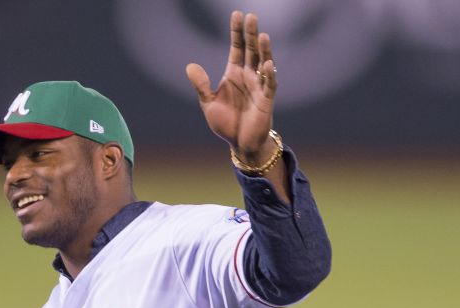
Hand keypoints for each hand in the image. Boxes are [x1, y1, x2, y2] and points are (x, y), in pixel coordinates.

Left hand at [185, 11, 277, 163]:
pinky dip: (269, 74)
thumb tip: (190, 66)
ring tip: (262, 35)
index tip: (237, 14)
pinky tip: (269, 64)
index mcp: (234, 73)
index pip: (237, 47)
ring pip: (263, 63)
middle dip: (251, 34)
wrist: (239, 143)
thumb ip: (201, 85)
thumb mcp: (208, 103)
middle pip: (251, 50)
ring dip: (263, 50)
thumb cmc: (226, 122)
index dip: (236, 32)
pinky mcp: (266, 100)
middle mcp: (248, 76)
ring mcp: (259, 86)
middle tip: (252, 16)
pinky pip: (269, 84)